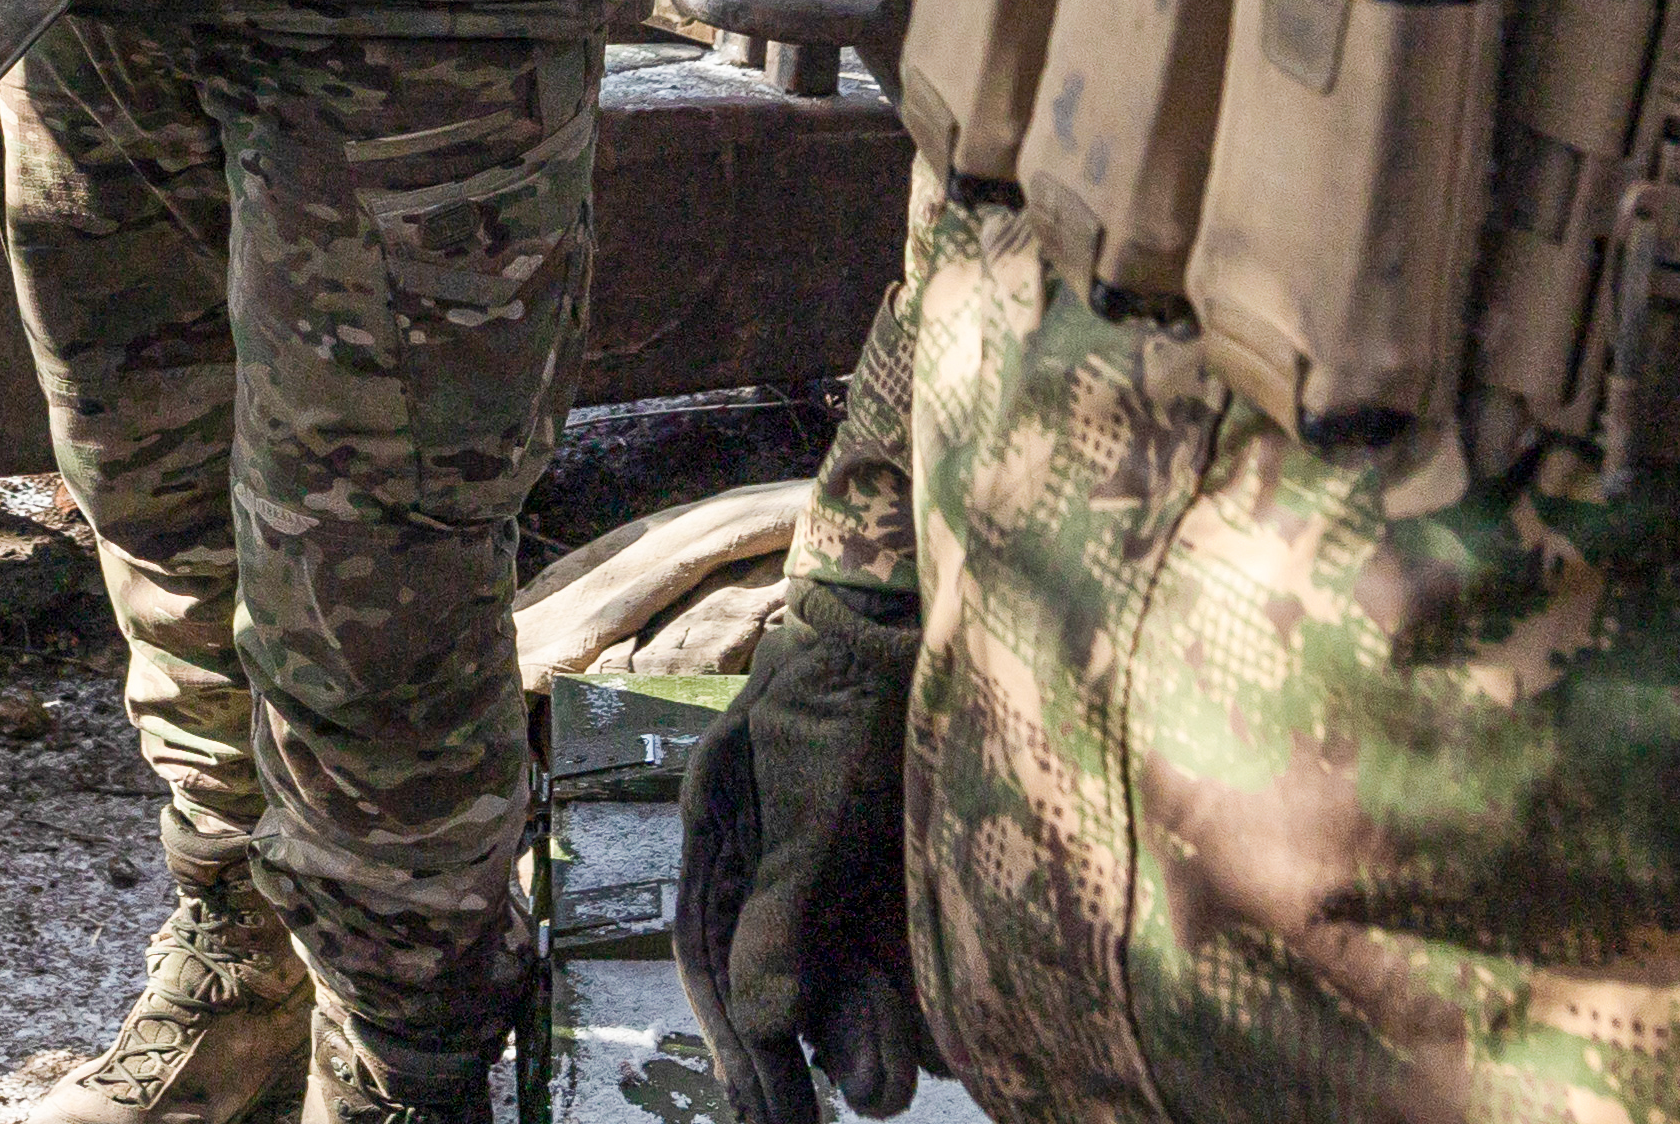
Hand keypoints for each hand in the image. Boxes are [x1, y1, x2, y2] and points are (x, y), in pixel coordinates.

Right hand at [676, 579, 933, 1121]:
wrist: (919, 606)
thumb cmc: (843, 684)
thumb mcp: (805, 788)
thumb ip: (782, 901)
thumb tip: (756, 1019)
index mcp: (727, 845)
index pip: (723, 967)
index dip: (746, 1051)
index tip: (773, 1117)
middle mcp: (781, 868)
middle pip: (791, 983)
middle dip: (826, 1046)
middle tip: (871, 1102)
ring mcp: (847, 868)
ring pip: (853, 976)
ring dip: (876, 1032)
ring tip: (903, 1079)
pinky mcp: (907, 866)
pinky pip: (908, 950)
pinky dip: (924, 993)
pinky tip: (955, 1040)